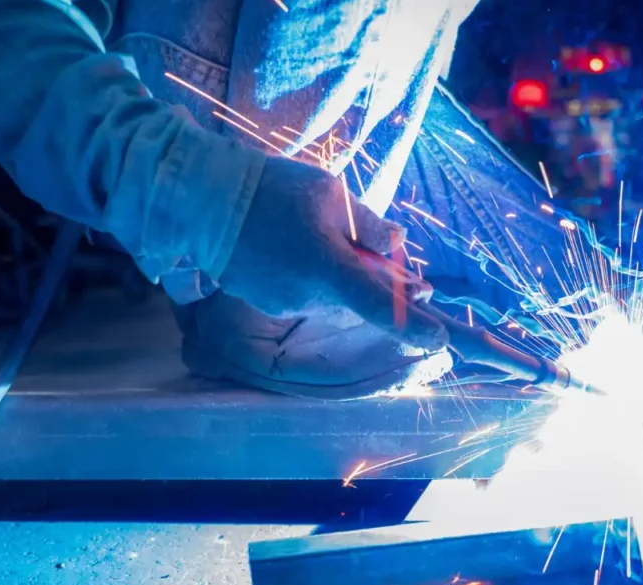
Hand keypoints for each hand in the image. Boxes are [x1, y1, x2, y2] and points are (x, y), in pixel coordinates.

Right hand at [219, 157, 448, 351]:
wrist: (203, 201)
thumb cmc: (272, 189)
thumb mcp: (330, 192)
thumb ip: (370, 224)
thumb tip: (398, 243)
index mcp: (330, 267)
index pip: (381, 305)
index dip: (413, 325)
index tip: (438, 338)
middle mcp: (309, 296)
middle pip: (355, 295)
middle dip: (365, 275)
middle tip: (362, 241)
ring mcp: (285, 303)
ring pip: (327, 292)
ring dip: (330, 270)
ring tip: (303, 227)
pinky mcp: (266, 301)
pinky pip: (301, 291)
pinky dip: (303, 272)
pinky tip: (284, 240)